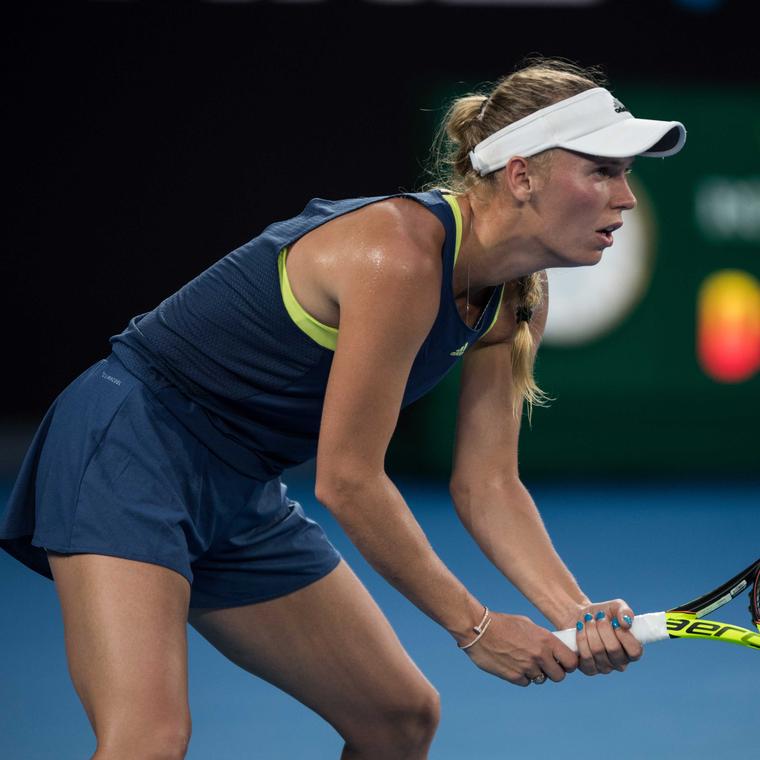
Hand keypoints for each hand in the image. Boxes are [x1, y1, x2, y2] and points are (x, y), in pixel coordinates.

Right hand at [462, 612, 576, 686]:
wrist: (479, 630)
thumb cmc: (502, 623)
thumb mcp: (527, 624)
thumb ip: (542, 638)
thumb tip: (553, 648)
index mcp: (545, 640)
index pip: (571, 661)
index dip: (569, 664)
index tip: (564, 663)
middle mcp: (539, 655)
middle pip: (559, 676)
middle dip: (554, 672)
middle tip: (545, 665)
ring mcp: (527, 667)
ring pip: (541, 680)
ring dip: (536, 674)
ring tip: (525, 661)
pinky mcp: (514, 676)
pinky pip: (526, 682)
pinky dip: (522, 676)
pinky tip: (514, 664)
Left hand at [564, 599, 642, 675]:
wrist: (581, 617)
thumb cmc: (603, 614)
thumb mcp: (616, 607)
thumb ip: (625, 611)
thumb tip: (626, 623)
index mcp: (632, 650)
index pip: (635, 651)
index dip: (625, 636)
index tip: (615, 622)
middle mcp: (620, 662)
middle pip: (613, 650)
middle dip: (603, 628)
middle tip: (598, 616)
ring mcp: (605, 668)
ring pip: (597, 651)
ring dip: (591, 630)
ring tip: (588, 619)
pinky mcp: (589, 669)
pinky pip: (586, 657)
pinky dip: (581, 639)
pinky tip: (580, 628)